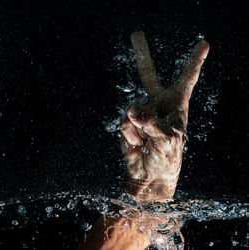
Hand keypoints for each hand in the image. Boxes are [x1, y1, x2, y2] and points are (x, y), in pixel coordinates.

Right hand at [121, 32, 208, 201]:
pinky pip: (124, 123)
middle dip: (142, 54)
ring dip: (140, 129)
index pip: (186, 80)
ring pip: (133, 109)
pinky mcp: (127, 122)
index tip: (203, 44)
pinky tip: (137, 144)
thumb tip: (131, 109)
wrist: (149, 176)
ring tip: (146, 142)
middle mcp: (157, 105)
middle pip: (148, 75)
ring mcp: (140, 112)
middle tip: (136, 33)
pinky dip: (130, 137)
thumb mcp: (168, 141)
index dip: (193, 62)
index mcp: (176, 106)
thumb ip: (151, 123)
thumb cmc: (166, 159)